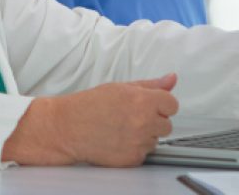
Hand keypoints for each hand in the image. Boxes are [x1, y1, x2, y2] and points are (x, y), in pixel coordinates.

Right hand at [3, 73, 178, 166]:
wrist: (67, 128)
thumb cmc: (88, 106)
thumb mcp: (119, 87)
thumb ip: (150, 85)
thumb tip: (171, 79)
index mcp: (142, 100)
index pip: (172, 104)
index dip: (160, 104)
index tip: (150, 105)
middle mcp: (144, 122)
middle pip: (167, 124)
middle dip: (153, 121)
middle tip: (130, 117)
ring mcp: (139, 142)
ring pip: (155, 140)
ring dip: (143, 135)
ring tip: (120, 128)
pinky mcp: (133, 158)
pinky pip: (144, 153)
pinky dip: (134, 148)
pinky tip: (117, 140)